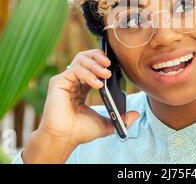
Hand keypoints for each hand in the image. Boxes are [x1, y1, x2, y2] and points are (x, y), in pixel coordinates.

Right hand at [22, 49, 139, 162]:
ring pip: (80, 59)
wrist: (64, 138)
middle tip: (110, 64)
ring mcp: (65, 80)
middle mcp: (73, 81)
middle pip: (85, 57)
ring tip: (106, 74)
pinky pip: (75, 69)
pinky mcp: (58, 82)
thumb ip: (121, 118)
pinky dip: (88, 74)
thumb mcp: (106, 123)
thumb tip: (137, 114)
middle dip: (99, 57)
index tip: (114, 65)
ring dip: (96, 64)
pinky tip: (97, 84)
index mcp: (82, 87)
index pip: (92, 66)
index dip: (102, 62)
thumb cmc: (80, 131)